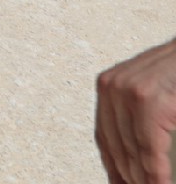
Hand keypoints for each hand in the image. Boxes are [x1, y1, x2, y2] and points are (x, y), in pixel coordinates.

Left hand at [98, 34, 175, 183]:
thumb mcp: (152, 91)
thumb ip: (138, 118)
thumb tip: (133, 158)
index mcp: (109, 85)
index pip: (104, 136)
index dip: (112, 166)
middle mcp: (112, 87)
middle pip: (115, 146)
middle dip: (128, 175)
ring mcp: (129, 92)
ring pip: (132, 150)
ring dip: (143, 178)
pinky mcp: (149, 102)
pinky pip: (149, 148)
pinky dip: (156, 173)